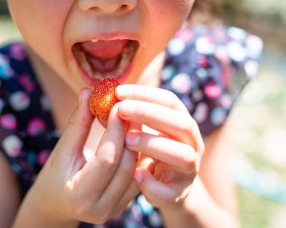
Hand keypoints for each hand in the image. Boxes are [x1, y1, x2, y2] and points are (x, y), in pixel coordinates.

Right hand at [30, 88, 138, 224]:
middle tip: (129, 108)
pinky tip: (136, 135)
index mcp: (79, 195)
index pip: (107, 159)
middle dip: (130, 133)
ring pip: (137, 169)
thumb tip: (88, 92)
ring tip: (133, 119)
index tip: (117, 105)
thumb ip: (77, 123)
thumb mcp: (62, 150)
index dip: (115, 130)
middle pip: (126, 164)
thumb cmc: (55, 175)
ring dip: (137, 142)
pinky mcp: (125, 204)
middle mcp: (101, 208)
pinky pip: (139, 175)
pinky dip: (139, 154)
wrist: (57, 204)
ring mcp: (116, 209)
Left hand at [116, 85, 204, 208]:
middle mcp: (192, 144)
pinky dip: (152, 182)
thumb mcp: (137, 131)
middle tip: (121, 109)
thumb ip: (120, 118)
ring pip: (183, 156)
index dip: (146, 94)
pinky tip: (135, 174)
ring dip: (154, 144)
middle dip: (151, 114)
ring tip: (127, 140)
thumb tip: (92, 98)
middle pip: (182, 124)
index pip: (170, 101)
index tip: (118, 91)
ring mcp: (188, 171)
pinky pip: (169, 192)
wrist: (165, 188)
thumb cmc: (147, 151)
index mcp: (181, 123)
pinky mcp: (178, 195)